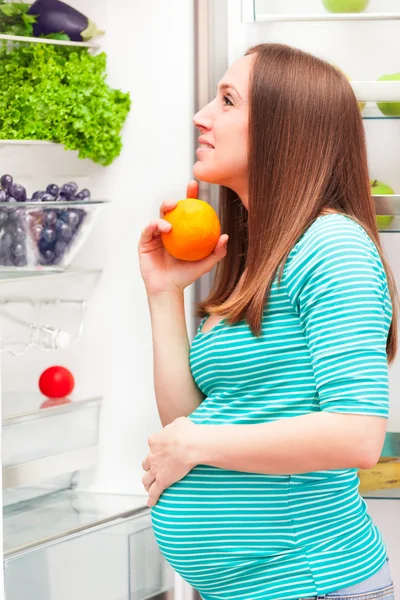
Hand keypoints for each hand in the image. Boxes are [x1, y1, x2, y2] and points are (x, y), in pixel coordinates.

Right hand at [138, 180, 227, 295]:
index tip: (194, 185)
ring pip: (158, 217)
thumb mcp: (206, 264)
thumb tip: (226, 236)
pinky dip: (154, 225)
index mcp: (182, 231)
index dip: (190, 196)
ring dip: (164, 213)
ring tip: (171, 218)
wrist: (168, 289)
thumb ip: (217, 251)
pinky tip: (163, 227)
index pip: (187, 211)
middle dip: (173, 200)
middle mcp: (168, 230)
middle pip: (170, 210)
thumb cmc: (186, 276)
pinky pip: (147, 230)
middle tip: (180, 200)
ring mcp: (155, 235)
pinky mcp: (144, 242)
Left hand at [142, 417, 197, 506]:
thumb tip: (179, 424)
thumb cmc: (187, 433)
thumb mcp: (180, 422)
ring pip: (147, 479)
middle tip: (154, 469)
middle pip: (147, 464)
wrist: (190, 445)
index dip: (156, 450)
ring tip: (149, 487)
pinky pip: (154, 492)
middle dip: (150, 467)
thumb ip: (176, 425)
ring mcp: (156, 469)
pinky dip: (152, 498)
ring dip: (147, 483)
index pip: (152, 446)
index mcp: (155, 441)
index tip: (161, 451)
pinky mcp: (162, 481)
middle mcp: (152, 455)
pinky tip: (152, 503)